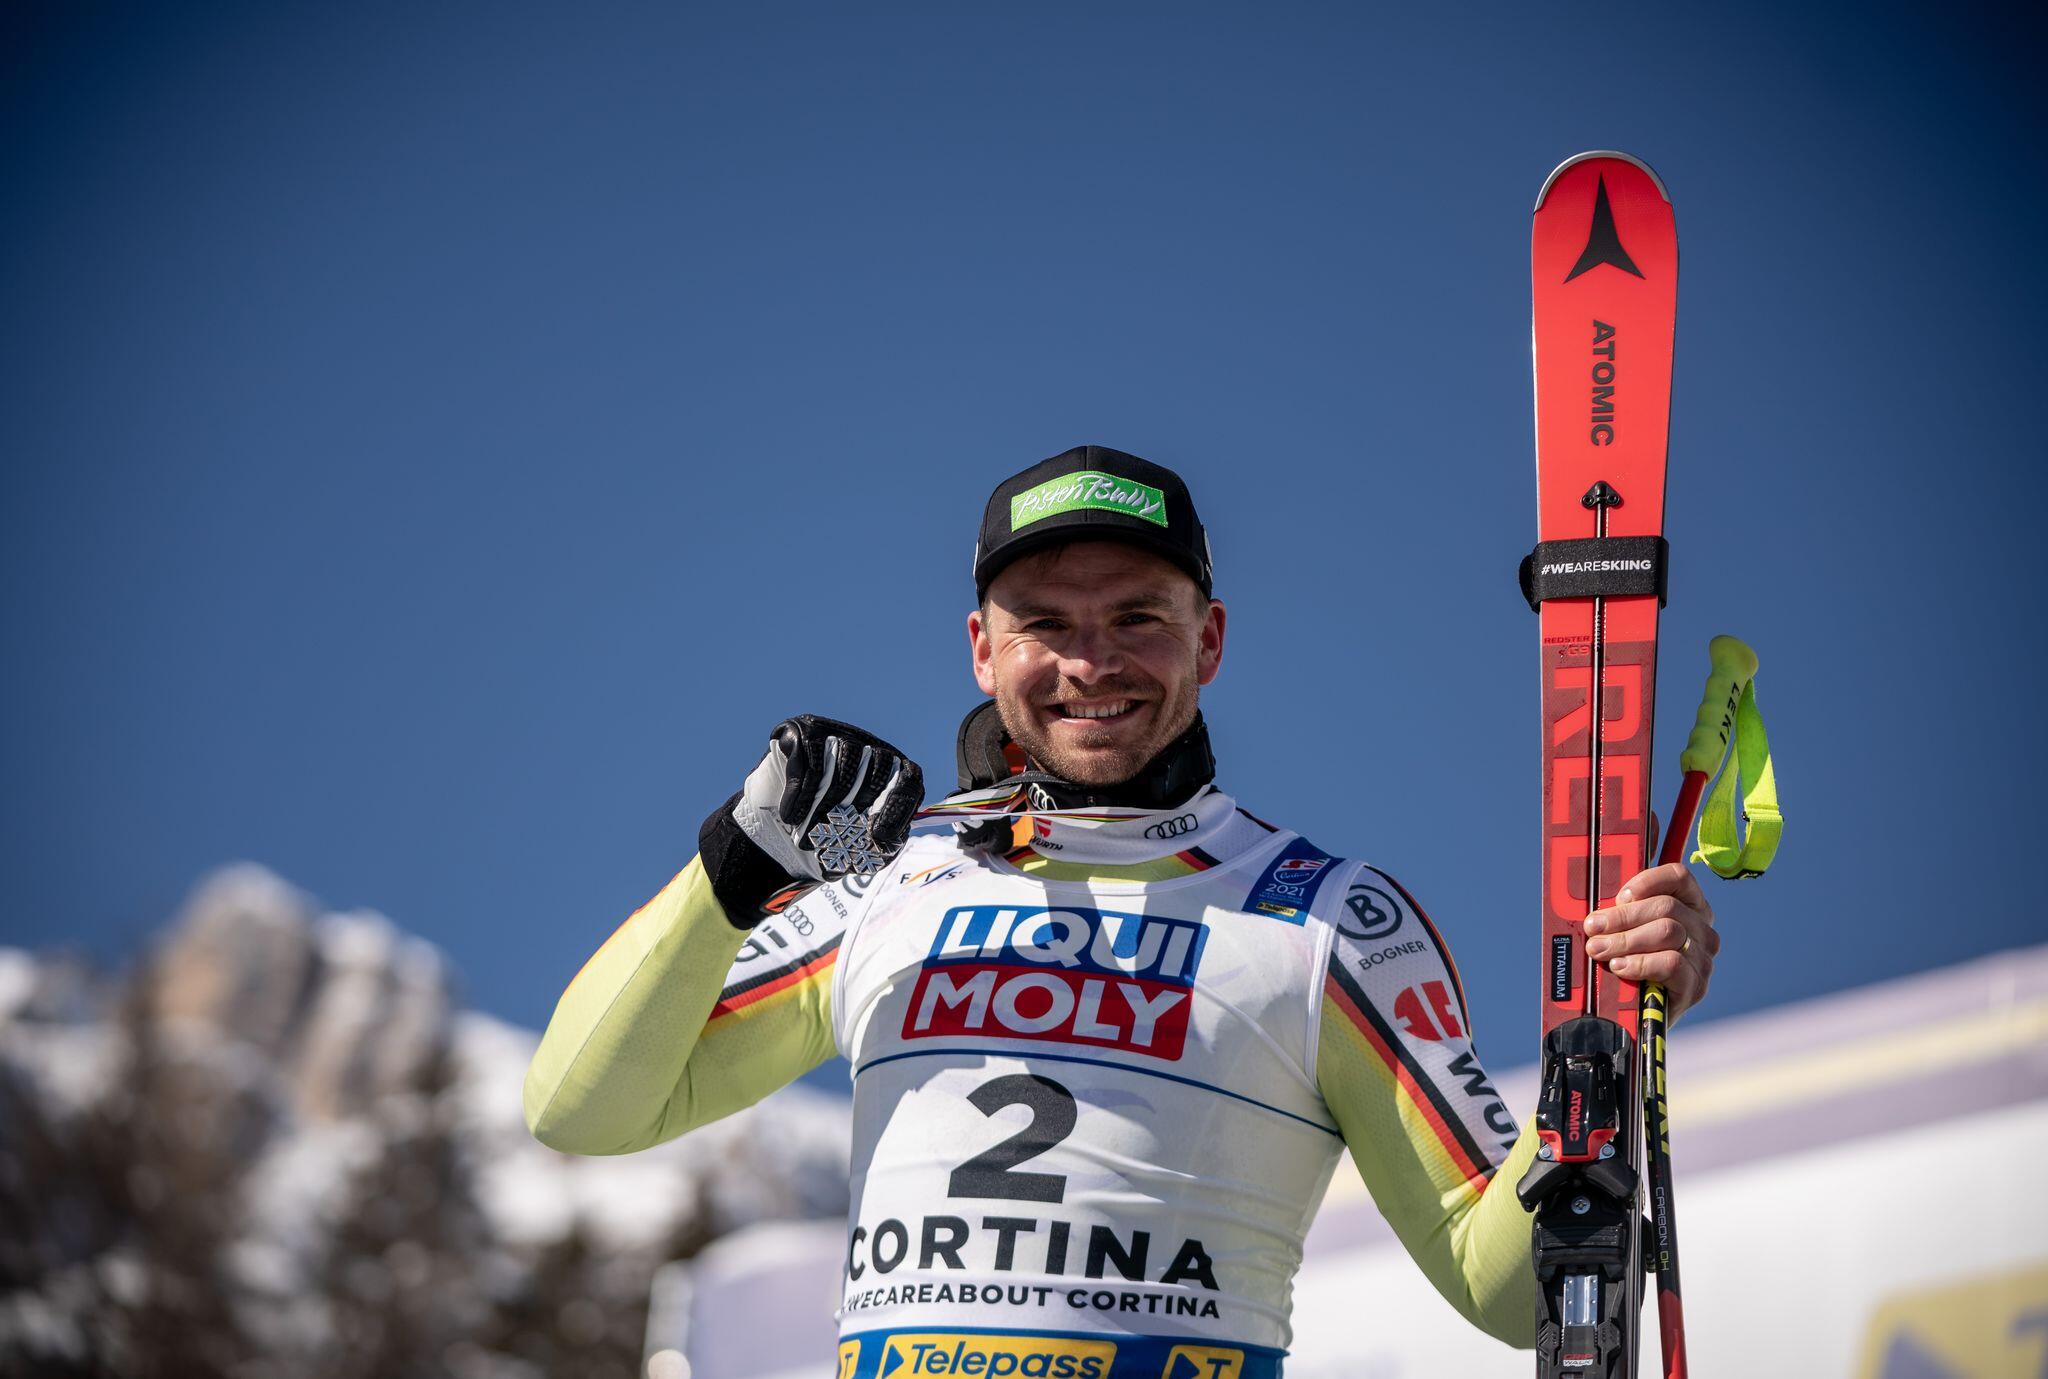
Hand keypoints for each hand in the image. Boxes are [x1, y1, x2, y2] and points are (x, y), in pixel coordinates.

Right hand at [734, 716, 922, 882]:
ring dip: (822, 807)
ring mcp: (834, 733)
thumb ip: (878, 848)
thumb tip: (887, 840)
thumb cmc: (822, 834)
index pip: (909, 779)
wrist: (772, 826)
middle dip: (851, 813)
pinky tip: (790, 816)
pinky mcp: (801, 731)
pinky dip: (800, 795)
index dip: (898, 806)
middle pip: (877, 771)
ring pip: (842, 765)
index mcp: (888, 772)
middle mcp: (866, 745)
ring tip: (805, 836)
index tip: (880, 835)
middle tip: (830, 840)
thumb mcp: (854, 848)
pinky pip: (809, 760)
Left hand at [1582, 862, 1719, 1019]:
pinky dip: (1640, 963)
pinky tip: (1620, 967)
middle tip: (1593, 928)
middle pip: (1666, 907)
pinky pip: (1671, 963)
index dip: (1648, 880)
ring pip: (1668, 932)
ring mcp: (1702, 958)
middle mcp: (1702, 929)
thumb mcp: (1624, 932)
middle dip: (1623, 916)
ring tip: (1599, 949)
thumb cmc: (1628, 965)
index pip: (1679, 877)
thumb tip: (1589, 895)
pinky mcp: (1696, 986)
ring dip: (1626, 939)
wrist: (1638, 1016)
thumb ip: (1618, 912)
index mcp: (1688, 907)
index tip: (1620, 895)